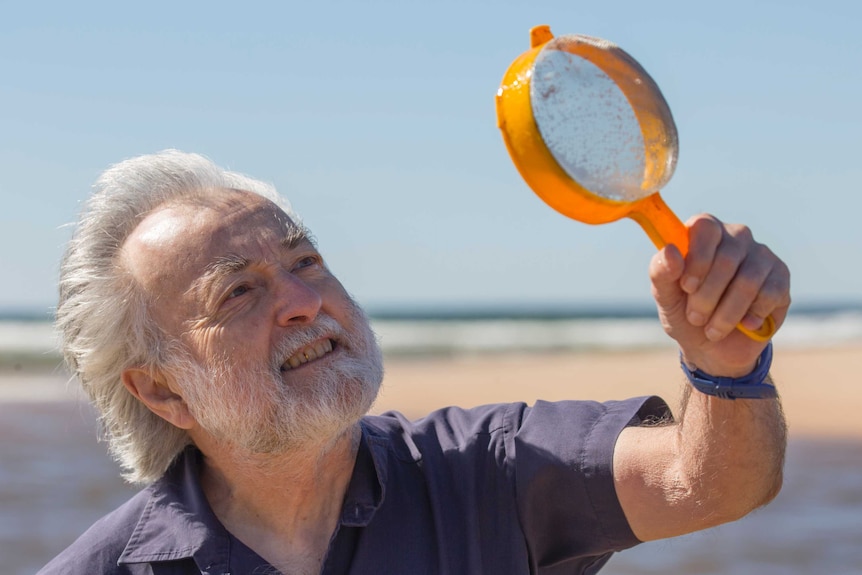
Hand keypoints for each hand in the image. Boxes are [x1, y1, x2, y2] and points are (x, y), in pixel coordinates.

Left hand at [649, 214, 790, 376]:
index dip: (697, 259)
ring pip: (748, 281)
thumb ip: (661, 273)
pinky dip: (751, 316)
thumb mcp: (665, 297)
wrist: (713, 347)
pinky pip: (769, 294)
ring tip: (713, 329)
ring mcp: (761, 255)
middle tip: (696, 318)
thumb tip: (670, 250)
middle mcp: (735, 236)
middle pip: (726, 259)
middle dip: (707, 297)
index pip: (705, 227)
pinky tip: (743, 324)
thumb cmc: (684, 313)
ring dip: (727, 313)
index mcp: (704, 232)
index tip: (686, 287)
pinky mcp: (781, 276)